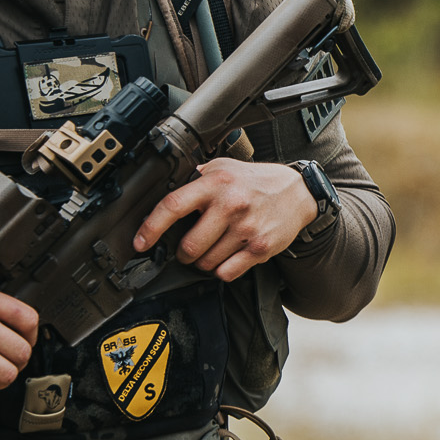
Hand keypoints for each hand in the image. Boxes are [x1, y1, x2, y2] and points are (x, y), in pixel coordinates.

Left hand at [132, 158, 317, 282]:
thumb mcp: (225, 166)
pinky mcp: (261, 248)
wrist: (299, 192)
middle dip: (183, 253)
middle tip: (188, 249)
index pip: (173, 207)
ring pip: (207, 263)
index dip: (151, 228)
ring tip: (213, 250)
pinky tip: (228, 258)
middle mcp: (231, 205)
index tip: (140, 242)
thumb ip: (197, 178)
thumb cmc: (258, 181)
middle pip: (189, 246)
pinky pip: (228, 272)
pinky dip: (222, 270)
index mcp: (216, 184)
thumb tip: (169, 196)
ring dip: (203, 262)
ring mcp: (247, 229)